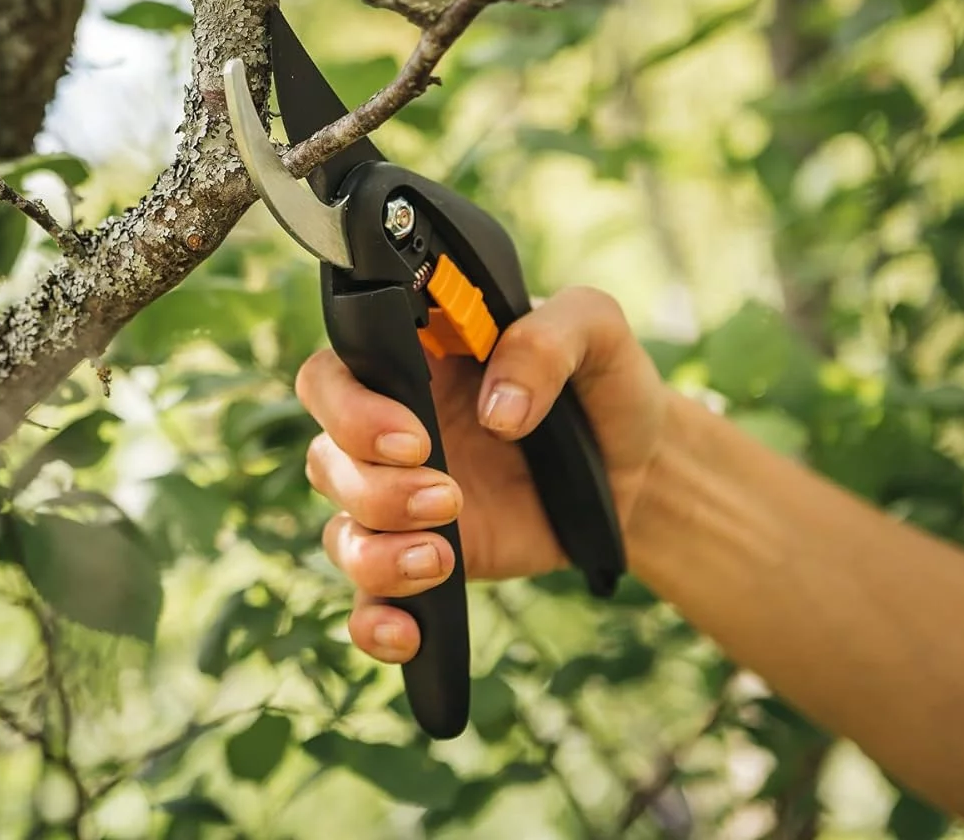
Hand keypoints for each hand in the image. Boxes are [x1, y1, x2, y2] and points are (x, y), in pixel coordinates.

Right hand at [296, 286, 669, 663]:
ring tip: (442, 557)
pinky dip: (374, 625)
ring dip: (377, 554)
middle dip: (375, 488)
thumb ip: (546, 342)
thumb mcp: (593, 329)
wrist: (637, 468)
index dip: (349, 409)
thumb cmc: (600, 383)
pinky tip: (408, 634)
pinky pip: (371, 603)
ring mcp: (400, 503)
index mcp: (407, 365)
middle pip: (325, 462)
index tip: (414, 436)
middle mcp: (386, 433)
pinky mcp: (424, 562)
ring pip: (341, 535)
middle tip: (449, 497)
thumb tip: (499, 412)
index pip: (328, 378)